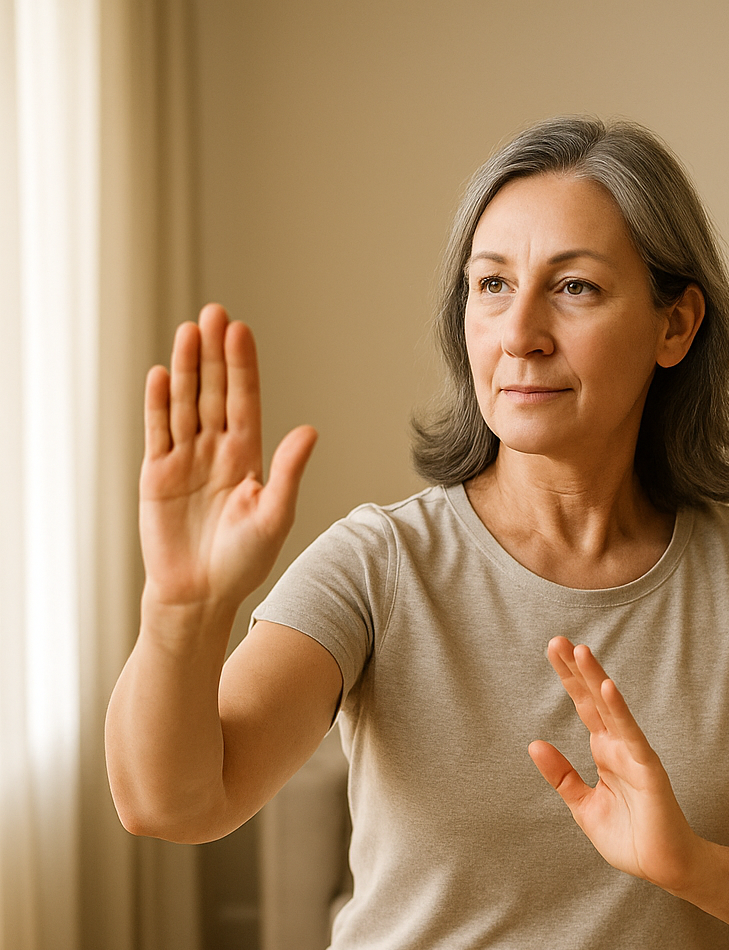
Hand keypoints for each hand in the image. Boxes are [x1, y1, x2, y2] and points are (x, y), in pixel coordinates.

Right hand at [140, 304, 316, 613]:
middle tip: (214, 312)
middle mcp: (215, 451)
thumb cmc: (242, 562)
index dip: (242, 367)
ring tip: (189, 331)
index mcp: (247, 458)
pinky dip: (159, 403)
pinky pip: (158, 430)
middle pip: (214, 392)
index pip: (244, 401)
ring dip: (187, 369)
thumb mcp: (273, 517)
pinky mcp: (156, 473)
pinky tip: (163, 374)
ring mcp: (184, 459)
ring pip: (185, 403)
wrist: (199, 595)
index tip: (241, 330)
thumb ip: (288, 473)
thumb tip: (309, 430)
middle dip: (214, 354)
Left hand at [528, 638, 701, 894]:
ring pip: (612, 710)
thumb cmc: (630, 836)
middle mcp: (619, 747)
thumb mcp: (583, 805)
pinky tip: (608, 688)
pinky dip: (620, 712)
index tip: (554, 650)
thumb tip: (535, 744)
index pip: (584, 707)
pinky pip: (632, 736)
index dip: (569, 679)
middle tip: (557, 640)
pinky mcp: (648, 770)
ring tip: (580, 650)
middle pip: (594, 700)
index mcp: (604, 753)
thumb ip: (561, 776)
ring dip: (597, 680)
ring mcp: (634, 755)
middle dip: (576, 670)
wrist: (663, 867)